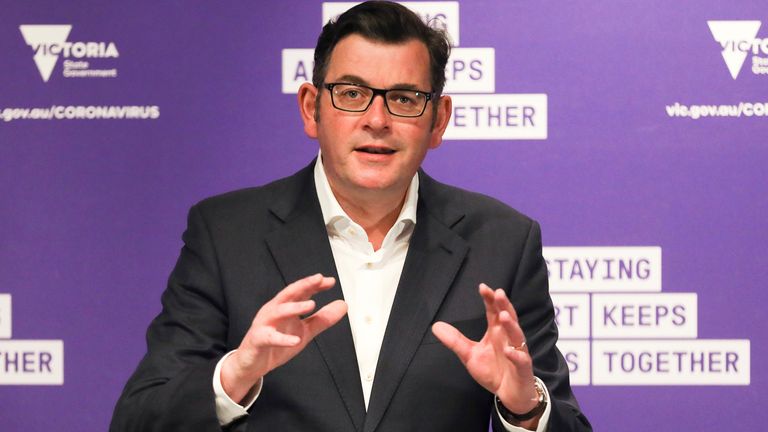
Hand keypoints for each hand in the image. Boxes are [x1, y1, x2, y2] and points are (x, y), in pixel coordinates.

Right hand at [221, 273, 346, 402]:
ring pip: (278, 311)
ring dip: (294, 307)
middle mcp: (273, 311)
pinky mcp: (258, 340)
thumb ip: (322, 319)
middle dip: (303, 285)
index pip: (300, 291)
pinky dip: (282, 339)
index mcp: (284, 306)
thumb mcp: (304, 331)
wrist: (251, 364)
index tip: (330, 281)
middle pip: (288, 294)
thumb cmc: (275, 343)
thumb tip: (343, 305)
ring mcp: (264, 324)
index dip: (314, 285)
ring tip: (311, 304)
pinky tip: (295, 340)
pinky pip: (270, 337)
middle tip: (318, 279)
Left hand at [432, 284, 539, 415]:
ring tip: (503, 316)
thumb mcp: (470, 355)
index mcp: (496, 332)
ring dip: (511, 326)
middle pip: (509, 318)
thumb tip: (435, 326)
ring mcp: (518, 352)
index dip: (490, 300)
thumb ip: (455, 340)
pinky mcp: (523, 369)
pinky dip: (516, 355)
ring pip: (517, 336)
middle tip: (498, 293)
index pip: (494, 312)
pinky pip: (521, 360)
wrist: (509, 394)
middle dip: (504, 305)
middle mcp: (508, 339)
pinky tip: (509, 351)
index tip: (483, 287)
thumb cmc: (493, 371)